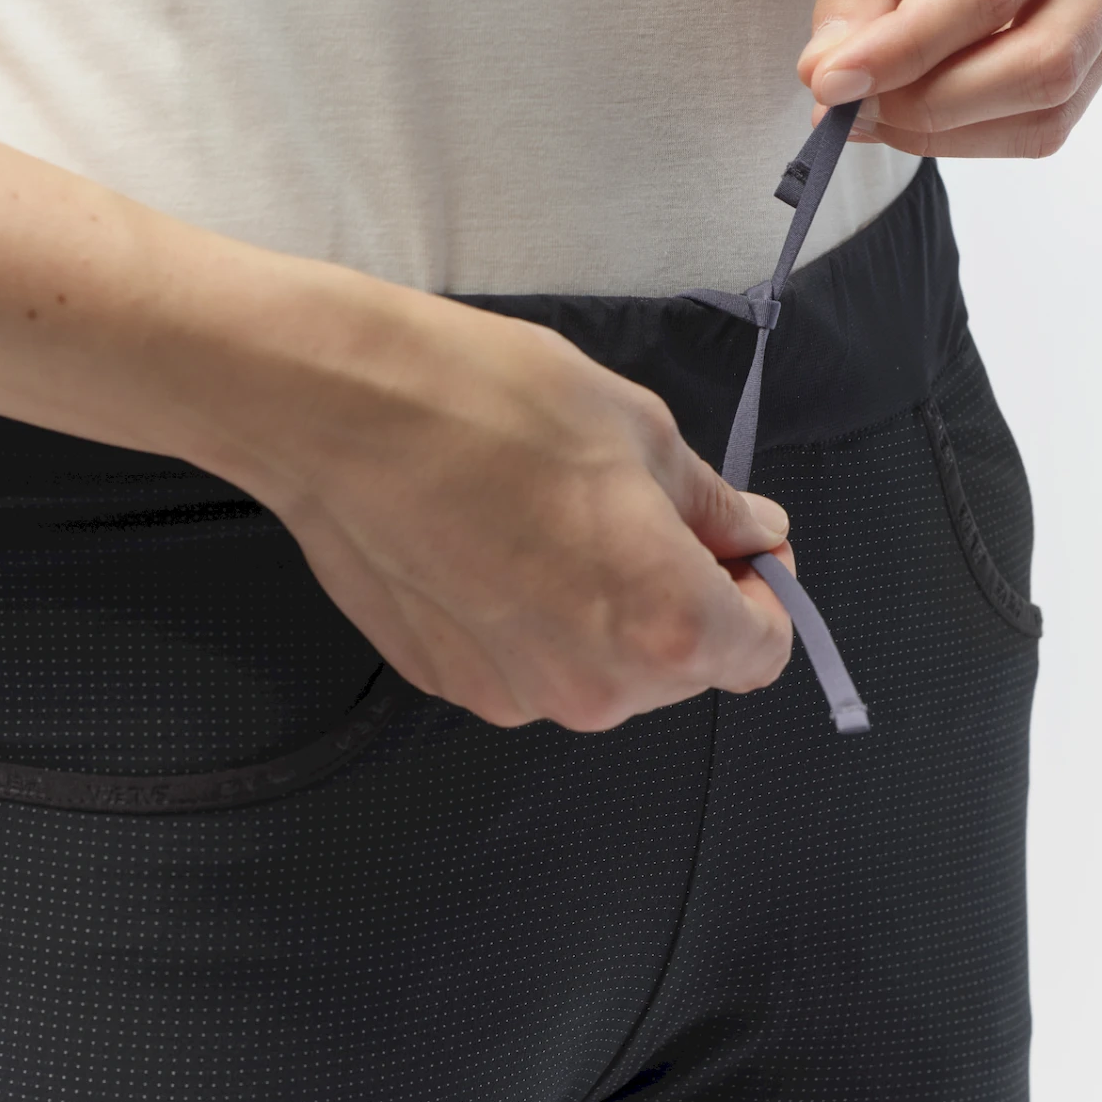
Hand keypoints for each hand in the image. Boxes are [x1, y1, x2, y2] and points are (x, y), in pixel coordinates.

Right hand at [245, 275, 796, 730]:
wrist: (339, 412)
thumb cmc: (485, 405)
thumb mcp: (638, 431)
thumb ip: (710, 507)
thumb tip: (751, 534)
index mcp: (665, 623)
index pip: (761, 652)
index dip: (762, 596)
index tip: (736, 550)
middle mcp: (596, 686)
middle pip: (679, 668)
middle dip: (676, 600)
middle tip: (630, 513)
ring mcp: (514, 696)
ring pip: (598, 671)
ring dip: (598, 614)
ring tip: (546, 524)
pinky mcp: (448, 684)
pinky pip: (523, 665)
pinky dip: (527, 622)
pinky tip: (490, 548)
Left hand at [795, 0, 1101, 156]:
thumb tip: (832, 80)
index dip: (904, 51)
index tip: (828, 81)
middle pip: (1043, 62)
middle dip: (930, 103)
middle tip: (845, 105)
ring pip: (1045, 109)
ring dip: (943, 130)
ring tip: (865, 108)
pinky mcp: (1092, 51)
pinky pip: (1037, 127)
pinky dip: (961, 137)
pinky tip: (900, 112)